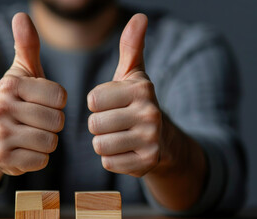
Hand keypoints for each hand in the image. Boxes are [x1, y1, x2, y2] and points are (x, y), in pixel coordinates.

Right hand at [0, 13, 66, 175]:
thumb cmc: (16, 101)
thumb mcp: (22, 73)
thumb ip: (27, 46)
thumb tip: (21, 16)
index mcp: (10, 85)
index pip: (60, 97)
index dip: (57, 103)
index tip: (44, 103)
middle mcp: (1, 108)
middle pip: (57, 121)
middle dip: (53, 124)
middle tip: (38, 122)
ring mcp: (0, 135)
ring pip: (51, 142)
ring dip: (47, 141)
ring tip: (33, 134)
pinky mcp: (3, 158)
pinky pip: (41, 160)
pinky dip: (39, 157)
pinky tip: (27, 149)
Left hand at [87, 14, 161, 177]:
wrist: (163, 140)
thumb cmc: (137, 103)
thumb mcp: (134, 75)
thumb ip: (131, 46)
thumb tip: (140, 17)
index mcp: (141, 89)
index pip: (92, 100)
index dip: (96, 104)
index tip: (111, 105)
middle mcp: (150, 113)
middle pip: (95, 124)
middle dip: (98, 126)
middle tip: (114, 124)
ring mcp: (150, 140)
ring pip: (100, 145)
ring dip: (104, 143)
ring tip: (119, 137)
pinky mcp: (147, 162)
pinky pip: (109, 162)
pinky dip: (112, 159)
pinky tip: (125, 151)